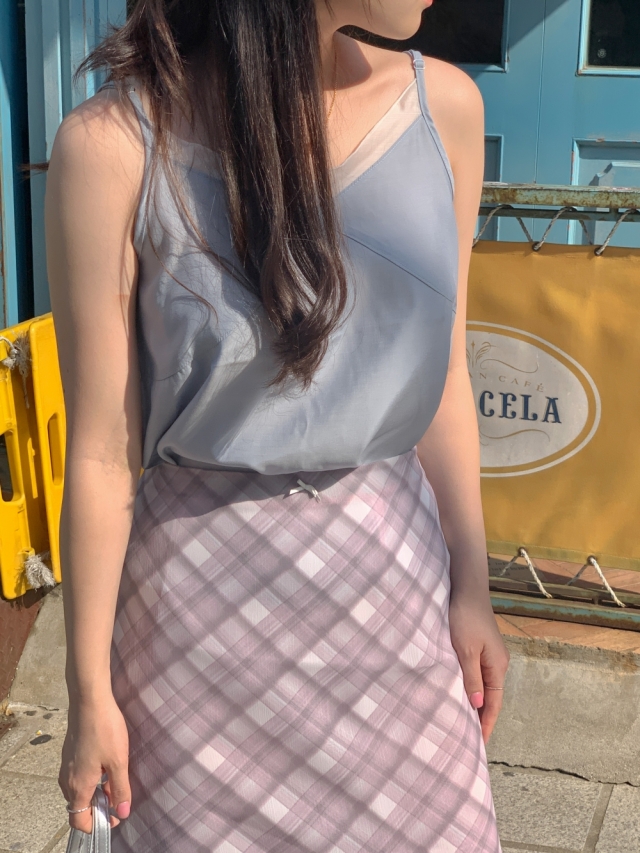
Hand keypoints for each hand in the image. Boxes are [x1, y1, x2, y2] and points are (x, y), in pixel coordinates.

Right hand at [59, 692, 130, 832]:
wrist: (89, 700)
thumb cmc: (105, 729)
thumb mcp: (118, 761)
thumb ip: (120, 789)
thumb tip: (123, 813)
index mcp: (77, 786)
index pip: (78, 821)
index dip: (97, 825)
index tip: (115, 817)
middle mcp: (67, 780)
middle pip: (78, 807)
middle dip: (98, 809)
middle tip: (119, 799)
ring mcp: (66, 766)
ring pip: (78, 791)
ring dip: (95, 793)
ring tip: (115, 781)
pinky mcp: (69, 754)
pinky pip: (77, 777)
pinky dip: (91, 780)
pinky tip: (106, 766)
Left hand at [448, 594, 509, 743]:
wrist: (466, 587)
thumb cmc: (465, 617)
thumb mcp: (465, 650)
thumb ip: (471, 678)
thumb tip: (476, 706)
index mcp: (497, 666)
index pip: (493, 703)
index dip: (486, 724)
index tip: (479, 744)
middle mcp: (497, 662)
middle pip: (490, 697)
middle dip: (481, 718)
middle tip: (468, 739)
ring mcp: (489, 654)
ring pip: (483, 686)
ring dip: (474, 703)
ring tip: (462, 721)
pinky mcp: (479, 646)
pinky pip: (476, 674)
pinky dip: (470, 687)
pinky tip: (460, 692)